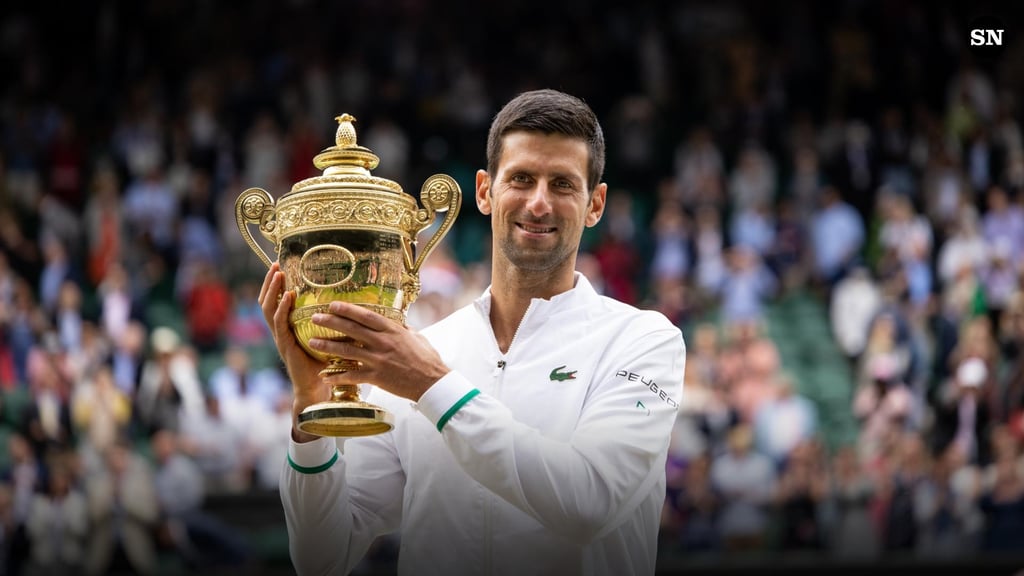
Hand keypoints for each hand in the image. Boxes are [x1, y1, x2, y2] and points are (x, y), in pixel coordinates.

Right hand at [258, 262, 328, 442]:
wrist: (318, 388)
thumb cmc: (325, 363)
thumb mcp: (327, 337)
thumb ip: (331, 321)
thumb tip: (351, 302)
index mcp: (288, 327)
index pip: (276, 301)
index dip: (276, 284)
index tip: (280, 266)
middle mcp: (281, 331)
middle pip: (267, 301)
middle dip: (270, 282)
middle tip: (275, 265)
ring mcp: (281, 338)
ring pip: (269, 309)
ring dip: (273, 291)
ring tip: (278, 275)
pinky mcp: (285, 346)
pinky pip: (280, 324)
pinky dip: (282, 309)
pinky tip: (288, 297)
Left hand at [308, 301, 450, 401]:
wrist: (433, 382)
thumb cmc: (428, 359)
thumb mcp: (417, 337)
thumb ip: (404, 329)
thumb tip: (397, 322)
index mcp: (393, 330)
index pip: (366, 316)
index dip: (348, 309)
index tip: (333, 305)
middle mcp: (383, 343)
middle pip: (352, 329)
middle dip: (331, 322)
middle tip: (315, 318)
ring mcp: (379, 360)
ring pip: (347, 351)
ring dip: (327, 346)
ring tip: (312, 342)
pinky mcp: (377, 377)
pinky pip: (353, 376)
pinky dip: (337, 377)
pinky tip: (325, 376)